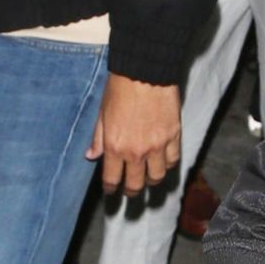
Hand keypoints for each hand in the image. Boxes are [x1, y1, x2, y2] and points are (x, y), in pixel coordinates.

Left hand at [87, 74, 180, 195]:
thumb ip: (98, 139)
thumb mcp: (102, 114)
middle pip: (136, 184)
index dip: (111, 188)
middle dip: (131, 192)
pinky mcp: (173, 136)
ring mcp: (157, 146)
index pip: (112, 179)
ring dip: (151, 180)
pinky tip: (162, 162)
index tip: (111, 191)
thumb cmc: (120, 89)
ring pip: (157, 177)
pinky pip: (172, 160)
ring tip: (148, 178)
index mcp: (115, 147)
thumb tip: (91, 156)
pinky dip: (167, 164)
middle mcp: (136, 151)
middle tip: (130, 192)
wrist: (144, 71)